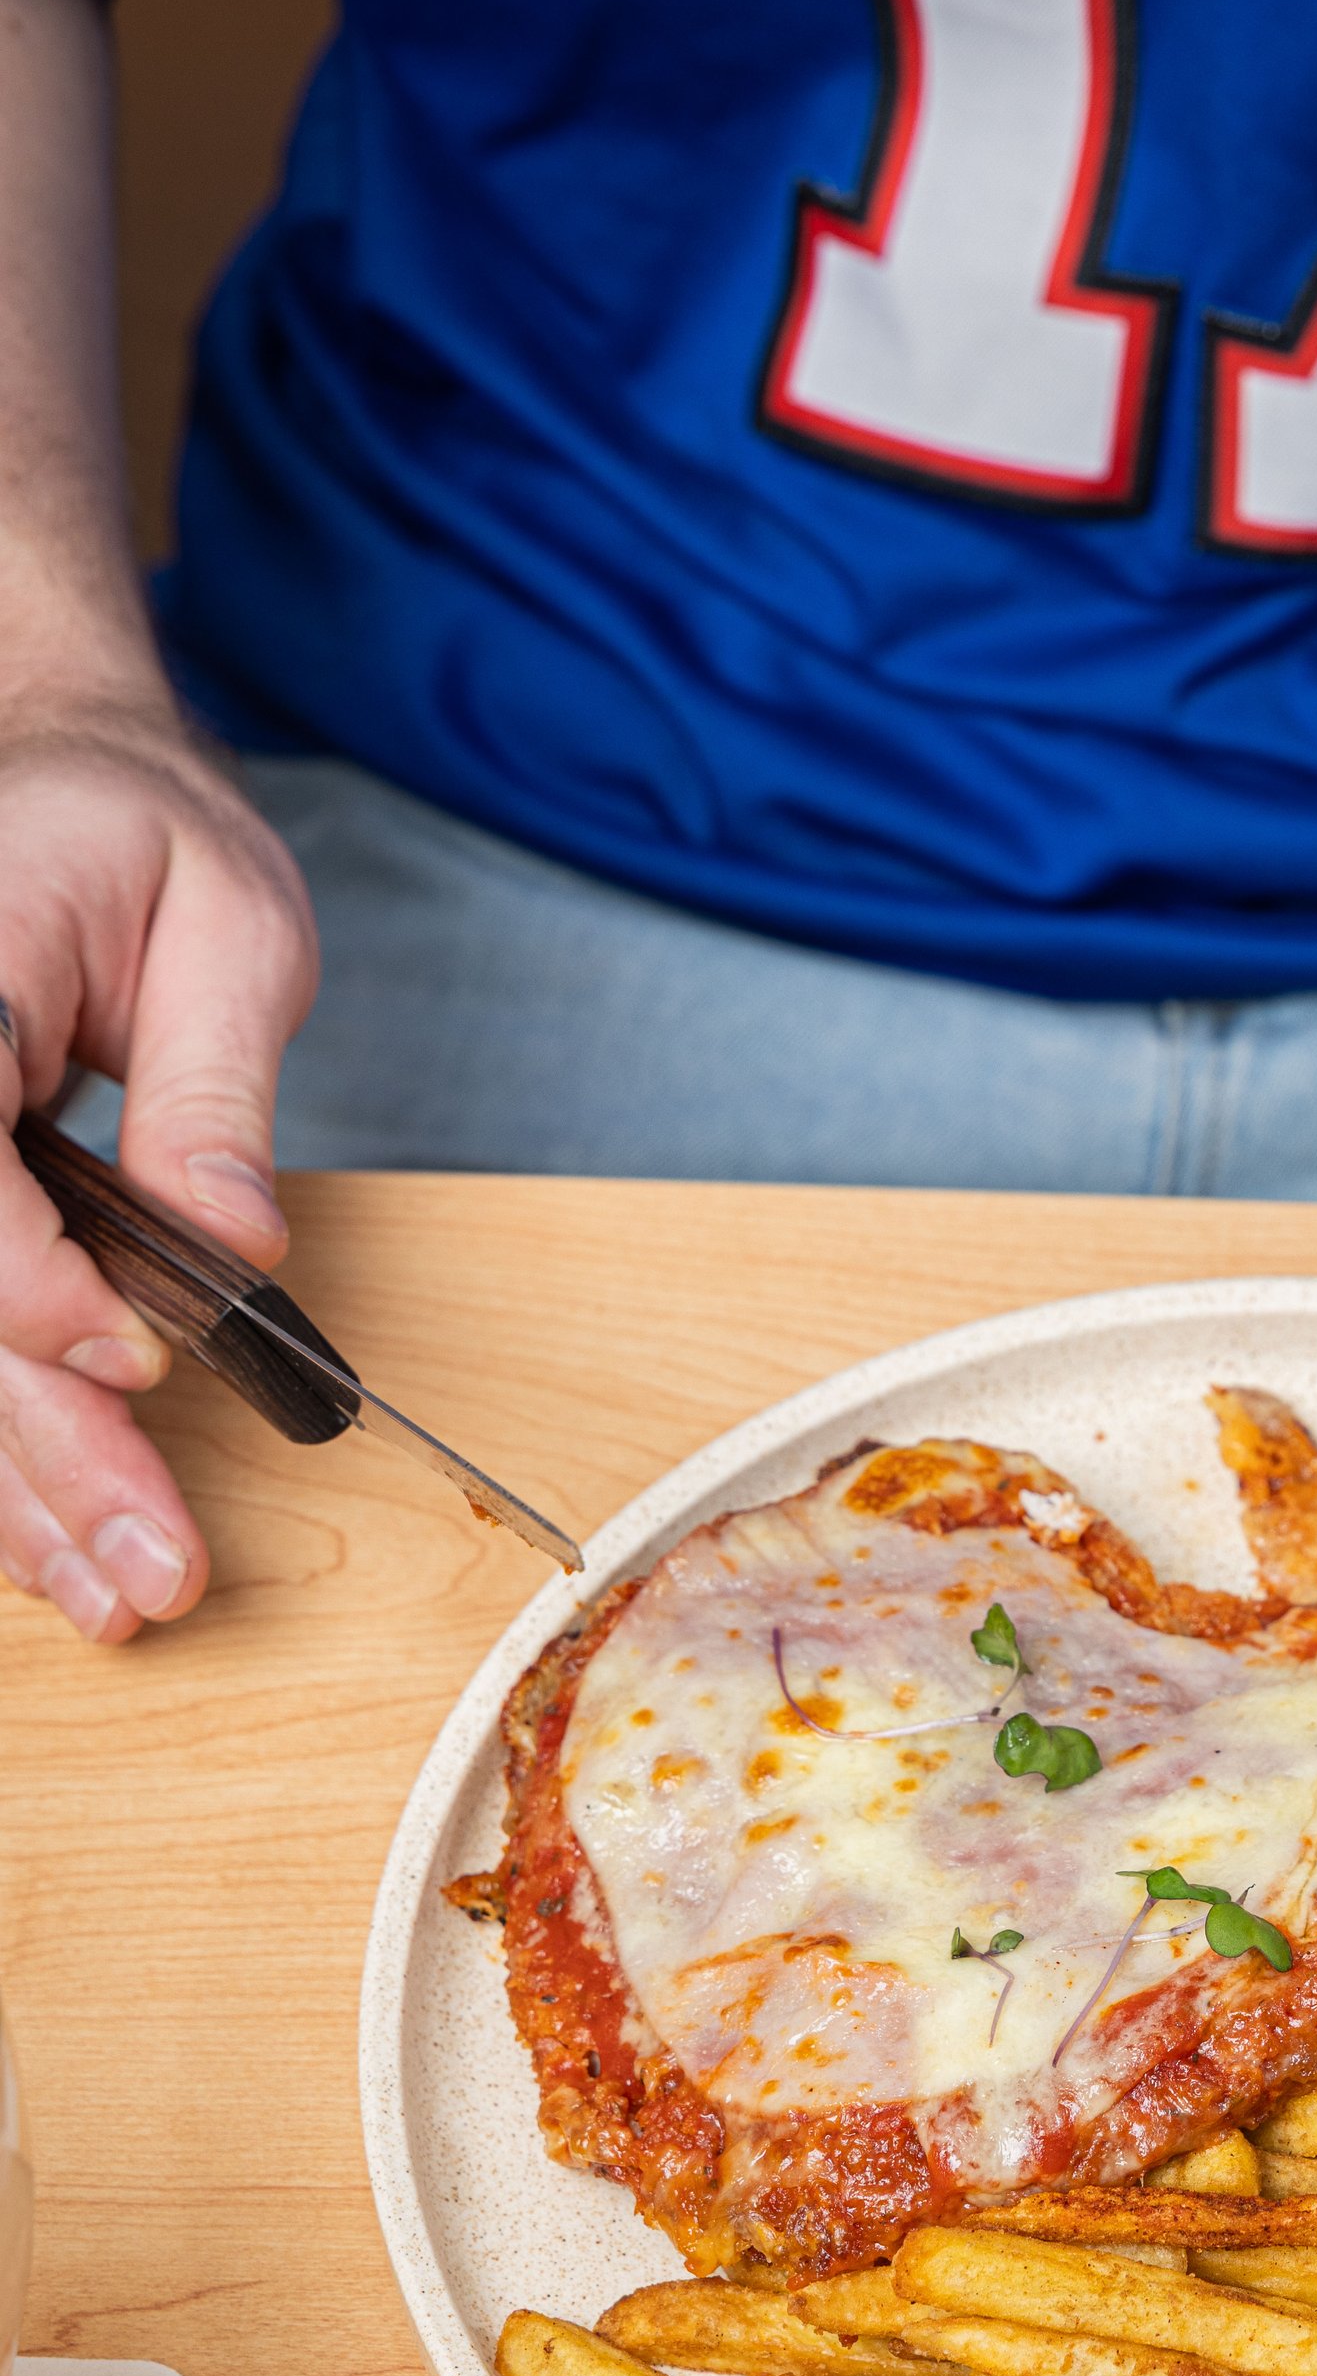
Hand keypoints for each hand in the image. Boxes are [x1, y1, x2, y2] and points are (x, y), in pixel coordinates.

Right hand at [0, 697, 315, 1641]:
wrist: (57, 780)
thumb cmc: (139, 837)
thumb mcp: (227, 924)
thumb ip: (215, 1092)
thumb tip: (235, 1249)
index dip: (38, 1294)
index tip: (140, 1364)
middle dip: (42, 1452)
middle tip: (151, 1572)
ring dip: (16, 1489)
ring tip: (116, 1594)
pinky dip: (0, 1453)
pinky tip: (52, 1546)